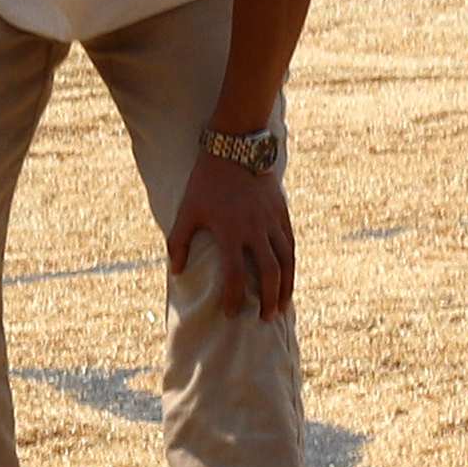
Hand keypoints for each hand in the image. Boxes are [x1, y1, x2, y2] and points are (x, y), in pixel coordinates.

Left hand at [168, 149, 295, 318]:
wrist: (235, 148)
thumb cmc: (206, 182)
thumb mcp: (186, 210)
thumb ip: (178, 242)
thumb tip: (175, 272)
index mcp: (230, 232)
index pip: (235, 275)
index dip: (233, 298)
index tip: (230, 312)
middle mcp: (255, 229)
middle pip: (269, 273)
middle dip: (269, 299)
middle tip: (265, 318)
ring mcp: (272, 221)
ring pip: (286, 261)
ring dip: (286, 287)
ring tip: (282, 306)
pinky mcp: (282, 213)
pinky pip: (290, 245)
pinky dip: (291, 265)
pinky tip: (288, 278)